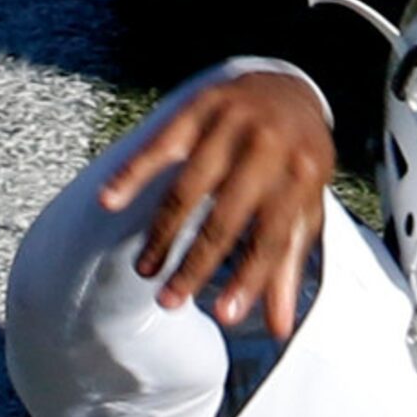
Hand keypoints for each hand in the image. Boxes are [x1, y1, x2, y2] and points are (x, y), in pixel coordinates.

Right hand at [99, 71, 334, 338]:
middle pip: (226, 218)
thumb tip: (282, 328)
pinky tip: (111, 201)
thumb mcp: (305, 207)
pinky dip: (133, 173)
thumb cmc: (297, 162)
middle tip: (168, 302)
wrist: (287, 88)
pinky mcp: (199, 107)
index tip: (226, 318)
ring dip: (162, 233)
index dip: (249, 280)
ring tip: (145, 270)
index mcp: (301, 175)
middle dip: (195, 265)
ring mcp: (231, 124)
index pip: (272, 237)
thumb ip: (289, 266)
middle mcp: (267, 147)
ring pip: (188, 188)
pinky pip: (160, 145)